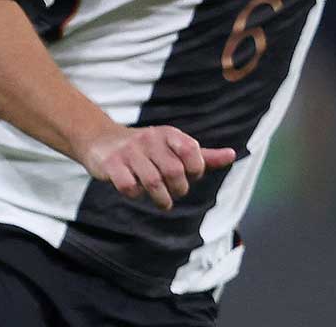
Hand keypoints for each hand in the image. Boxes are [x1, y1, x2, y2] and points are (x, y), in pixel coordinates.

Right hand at [79, 124, 234, 210]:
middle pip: (174, 172)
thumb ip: (203, 155)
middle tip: (174, 192)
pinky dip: (135, 195)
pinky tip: (136, 191)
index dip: (196, 170)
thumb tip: (232, 155)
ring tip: (162, 201)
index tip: (189, 176)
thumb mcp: (174, 148)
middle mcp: (150, 139)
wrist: (103, 141)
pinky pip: (129, 187)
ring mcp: (129, 151)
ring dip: (161, 200)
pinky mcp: (112, 164)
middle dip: (179, 190)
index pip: (192, 152)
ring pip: (153, 183)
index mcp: (168, 134)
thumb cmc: (147, 149)